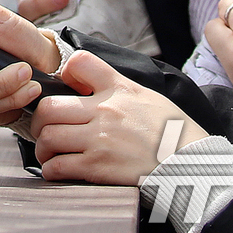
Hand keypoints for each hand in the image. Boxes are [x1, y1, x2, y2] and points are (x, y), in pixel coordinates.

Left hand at [33, 50, 208, 182]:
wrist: (192, 164)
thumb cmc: (171, 130)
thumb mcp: (145, 95)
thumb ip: (116, 86)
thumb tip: (91, 81)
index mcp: (117, 88)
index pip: (79, 62)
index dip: (65, 73)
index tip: (63, 87)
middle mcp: (104, 111)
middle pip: (50, 106)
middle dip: (39, 119)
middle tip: (43, 127)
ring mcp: (100, 140)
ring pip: (49, 137)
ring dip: (42, 146)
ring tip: (48, 152)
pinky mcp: (99, 168)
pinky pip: (59, 166)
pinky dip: (51, 169)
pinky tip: (56, 170)